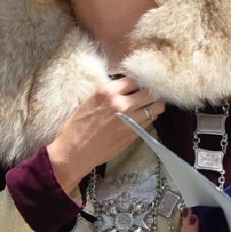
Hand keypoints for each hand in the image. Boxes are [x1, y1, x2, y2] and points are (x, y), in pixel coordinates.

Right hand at [45, 77, 165, 192]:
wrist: (74, 152)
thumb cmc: (77, 126)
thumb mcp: (89, 101)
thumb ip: (108, 93)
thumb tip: (124, 87)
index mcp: (107, 92)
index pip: (134, 79)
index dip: (138, 81)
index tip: (140, 84)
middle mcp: (121, 103)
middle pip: (149, 93)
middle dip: (151, 93)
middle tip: (149, 95)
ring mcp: (130, 120)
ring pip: (155, 108)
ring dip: (154, 106)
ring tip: (151, 106)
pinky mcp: (134, 134)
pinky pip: (149, 121)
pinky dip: (149, 118)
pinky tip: (142, 118)